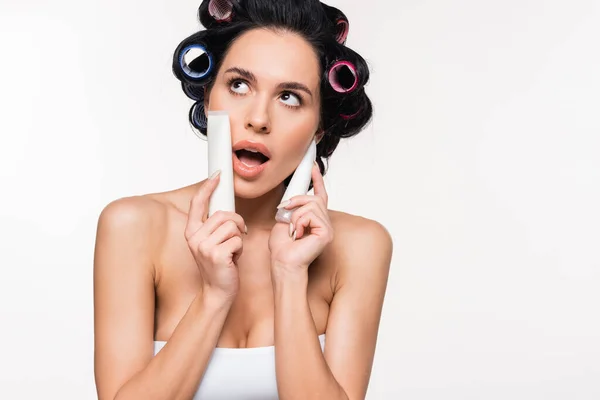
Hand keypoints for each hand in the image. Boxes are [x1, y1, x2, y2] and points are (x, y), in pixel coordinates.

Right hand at [184, 172, 245, 301]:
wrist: (217, 290)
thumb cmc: (219, 265)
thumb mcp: (211, 241)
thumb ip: (214, 225)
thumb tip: (226, 207)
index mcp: (192, 231)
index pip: (198, 203)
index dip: (208, 187)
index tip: (217, 175)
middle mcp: (195, 237)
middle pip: (224, 214)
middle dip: (237, 223)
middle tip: (237, 235)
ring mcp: (204, 246)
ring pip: (233, 226)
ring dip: (239, 238)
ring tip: (232, 250)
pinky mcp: (216, 255)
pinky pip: (238, 240)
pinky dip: (240, 248)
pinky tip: (234, 258)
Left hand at [269, 162, 333, 273]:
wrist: (283, 262)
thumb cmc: (282, 248)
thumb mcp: (284, 220)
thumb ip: (292, 207)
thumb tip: (292, 197)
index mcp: (315, 219)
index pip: (320, 196)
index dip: (317, 180)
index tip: (313, 166)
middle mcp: (324, 223)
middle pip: (314, 198)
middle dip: (296, 201)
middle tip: (284, 212)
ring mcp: (327, 228)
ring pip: (311, 205)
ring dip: (295, 216)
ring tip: (292, 231)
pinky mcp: (326, 232)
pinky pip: (310, 214)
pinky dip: (299, 222)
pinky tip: (297, 234)